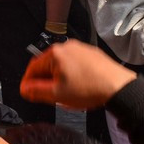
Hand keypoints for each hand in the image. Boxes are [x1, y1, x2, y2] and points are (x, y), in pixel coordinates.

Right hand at [19, 41, 137, 109]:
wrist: (118, 87)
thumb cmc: (91, 88)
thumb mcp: (57, 95)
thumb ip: (36, 91)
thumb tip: (25, 89)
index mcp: (55, 54)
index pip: (33, 68)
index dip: (28, 82)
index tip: (28, 92)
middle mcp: (67, 47)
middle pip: (48, 66)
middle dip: (47, 82)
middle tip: (51, 97)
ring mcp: (81, 49)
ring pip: (63, 65)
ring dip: (61, 79)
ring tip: (69, 94)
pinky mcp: (92, 54)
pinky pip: (76, 64)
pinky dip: (74, 75)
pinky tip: (81, 87)